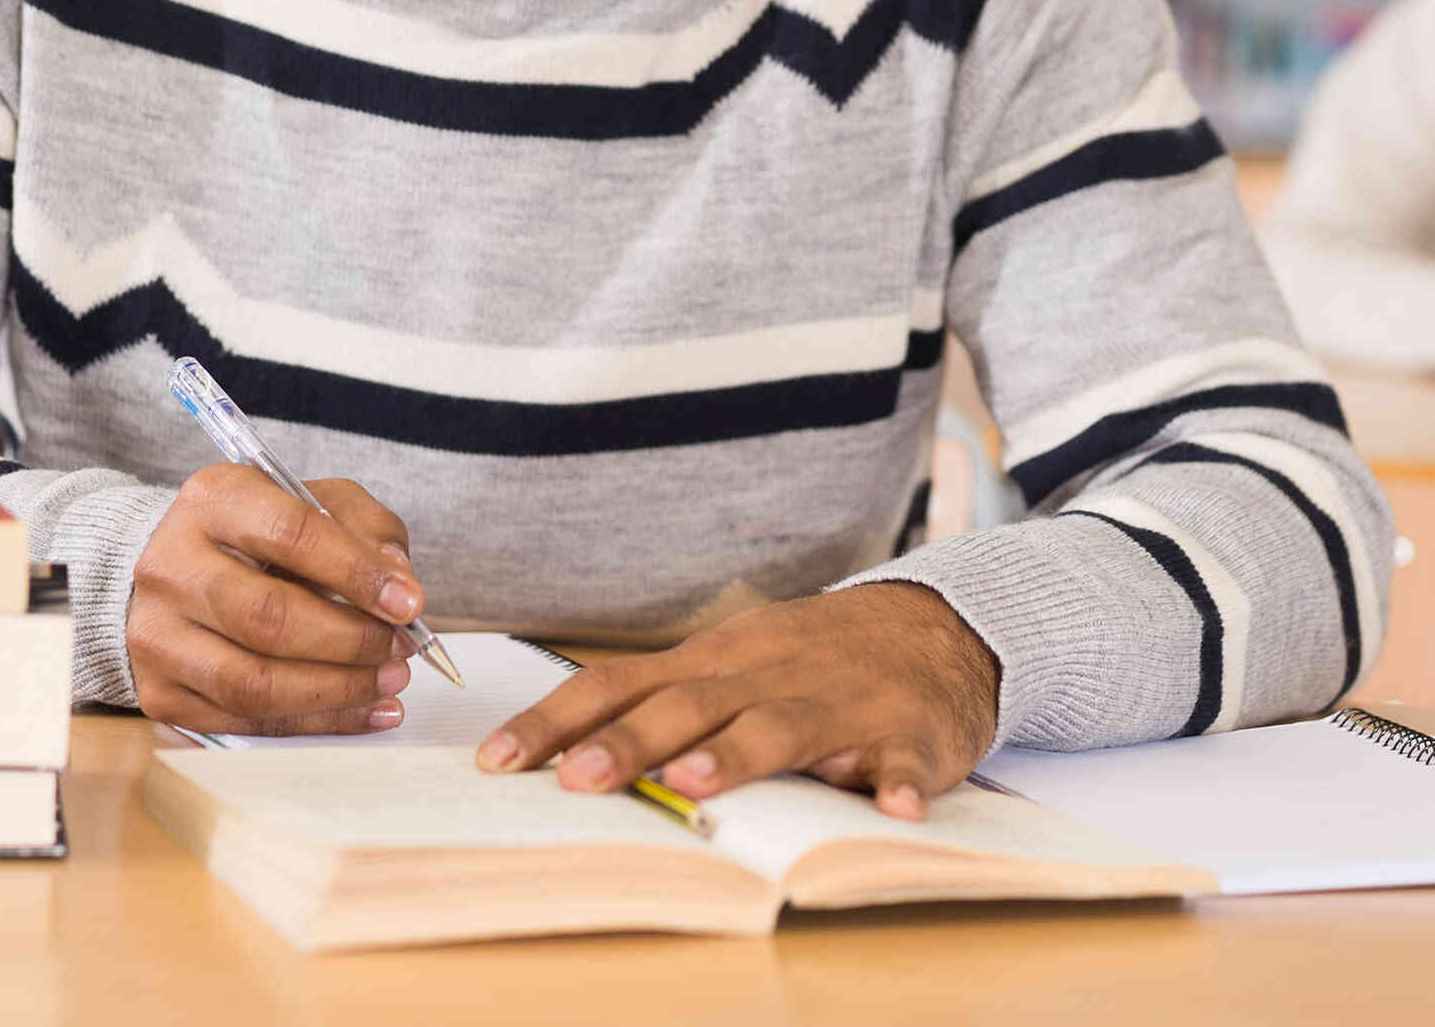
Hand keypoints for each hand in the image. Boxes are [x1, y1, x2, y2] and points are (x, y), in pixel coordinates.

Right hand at [124, 463, 426, 735]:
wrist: (179, 574)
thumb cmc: (259, 536)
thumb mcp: (316, 504)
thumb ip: (365, 529)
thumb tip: (397, 581)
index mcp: (213, 500)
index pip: (290, 535)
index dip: (357, 573)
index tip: (409, 603)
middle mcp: (171, 566)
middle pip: (269, 618)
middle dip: (352, 640)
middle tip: (401, 647)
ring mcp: (158, 636)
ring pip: (255, 683)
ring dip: (338, 690)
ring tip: (390, 680)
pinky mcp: (161, 693)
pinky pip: (247, 721)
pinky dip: (318, 722)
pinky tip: (365, 710)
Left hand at [476, 582, 1000, 820]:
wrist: (939, 627)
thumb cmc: (812, 659)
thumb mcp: (732, 667)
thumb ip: (662, 707)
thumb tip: (563, 757)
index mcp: (714, 663)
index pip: (615, 686)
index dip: (554, 723)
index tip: (495, 760)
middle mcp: (765, 675)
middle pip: (686, 707)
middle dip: (628, 745)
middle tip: (575, 780)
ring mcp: (838, 703)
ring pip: (778, 728)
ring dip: (734, 755)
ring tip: (693, 784)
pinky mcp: (907, 734)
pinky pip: (900, 762)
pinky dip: (893, 783)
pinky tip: (888, 808)